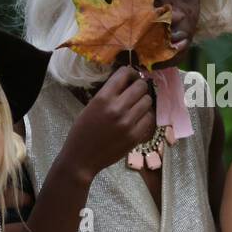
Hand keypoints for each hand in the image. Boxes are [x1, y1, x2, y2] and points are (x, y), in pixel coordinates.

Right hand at [63, 65, 155, 180]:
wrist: (81, 158)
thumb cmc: (83, 130)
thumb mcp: (91, 106)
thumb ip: (109, 94)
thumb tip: (129, 82)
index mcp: (103, 98)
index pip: (125, 73)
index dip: (131, 73)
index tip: (132, 77)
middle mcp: (117, 108)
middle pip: (141, 86)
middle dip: (140, 87)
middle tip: (136, 92)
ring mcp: (128, 123)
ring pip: (148, 101)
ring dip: (144, 101)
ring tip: (137, 106)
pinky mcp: (135, 136)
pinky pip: (150, 118)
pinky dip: (146, 116)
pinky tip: (139, 119)